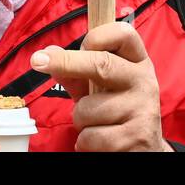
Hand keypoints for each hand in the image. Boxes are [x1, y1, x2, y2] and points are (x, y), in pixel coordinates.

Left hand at [31, 21, 171, 152]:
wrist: (146, 150)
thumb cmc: (117, 113)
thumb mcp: (100, 89)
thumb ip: (77, 73)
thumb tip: (47, 54)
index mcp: (138, 62)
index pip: (123, 35)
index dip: (98, 35)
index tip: (78, 43)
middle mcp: (144, 81)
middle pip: (101, 64)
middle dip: (66, 63)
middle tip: (37, 60)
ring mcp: (142, 109)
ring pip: (87, 108)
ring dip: (79, 120)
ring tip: (94, 124)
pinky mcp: (135, 137)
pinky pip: (90, 136)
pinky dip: (84, 142)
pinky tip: (98, 141)